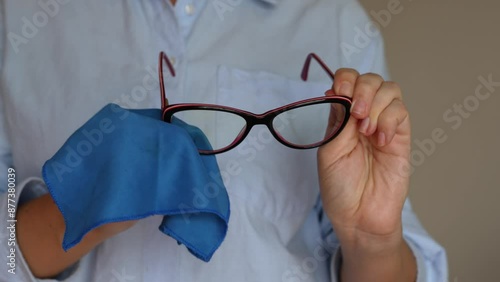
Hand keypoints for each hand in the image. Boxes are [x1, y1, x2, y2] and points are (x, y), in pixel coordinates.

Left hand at [318, 69, 410, 247]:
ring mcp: (383, 126)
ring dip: (376, 105)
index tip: (340, 92)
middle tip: (357, 113)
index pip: (347, 81)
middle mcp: (363, 117)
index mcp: (342, 117)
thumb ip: (338, 121)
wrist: (359, 216)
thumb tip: (339, 92)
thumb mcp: (329, 151)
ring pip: (390, 91)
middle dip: (363, 90)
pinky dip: (389, 120)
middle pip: (371, 80)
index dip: (346, 79)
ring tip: (367, 131)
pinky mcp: (400, 138)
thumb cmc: (339, 187)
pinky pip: (401, 113)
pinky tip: (380, 141)